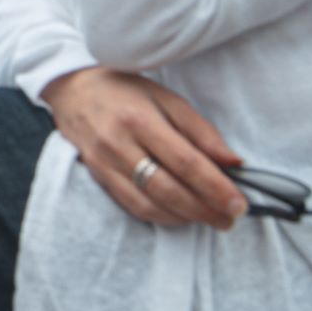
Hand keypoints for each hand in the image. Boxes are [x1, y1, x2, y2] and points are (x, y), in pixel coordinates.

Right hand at [42, 65, 245, 230]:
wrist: (73, 91)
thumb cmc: (126, 91)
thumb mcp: (168, 99)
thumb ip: (201, 132)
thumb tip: (234, 163)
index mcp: (140, 120)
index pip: (185, 162)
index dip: (215, 187)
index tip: (238, 203)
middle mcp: (119, 145)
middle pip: (168, 189)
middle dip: (204, 209)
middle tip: (230, 218)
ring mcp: (104, 165)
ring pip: (149, 204)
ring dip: (184, 217)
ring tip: (211, 219)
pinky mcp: (98, 178)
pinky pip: (132, 206)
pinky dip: (161, 216)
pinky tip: (181, 216)